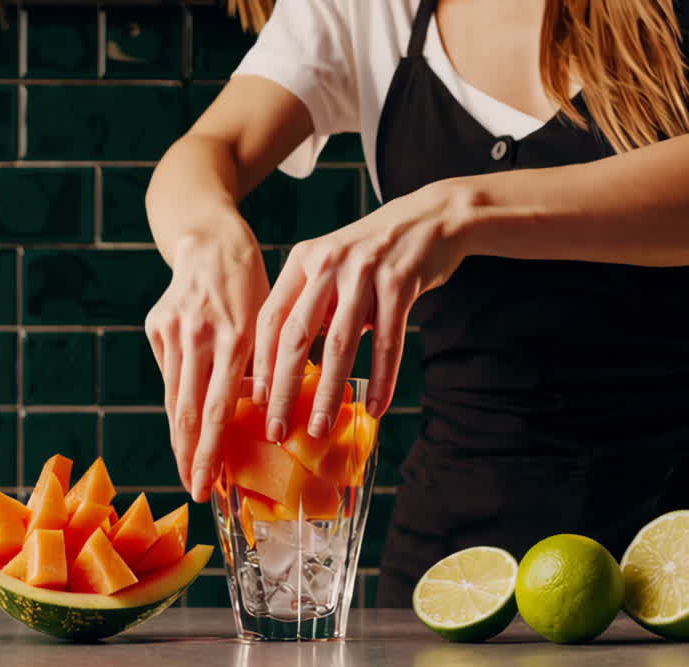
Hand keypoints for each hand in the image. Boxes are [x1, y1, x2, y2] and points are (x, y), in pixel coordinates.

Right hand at [145, 220, 269, 502]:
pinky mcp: (156, 327)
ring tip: (188, 470)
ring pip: (172, 398)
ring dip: (180, 438)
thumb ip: (261, 366)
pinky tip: (187, 425)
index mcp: (232, 335)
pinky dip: (179, 401)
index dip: (209, 451)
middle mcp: (196, 335)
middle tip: (193, 493)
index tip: (207, 485)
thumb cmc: (251, 285)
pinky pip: (169, 375)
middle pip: (185, 411)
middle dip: (188, 457)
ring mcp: (171, 332)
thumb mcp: (269, 321)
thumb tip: (259, 415)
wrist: (210, 240)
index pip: (217, 408)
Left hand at [253, 182, 472, 440]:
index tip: (256, 400)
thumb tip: (288, 365)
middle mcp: (328, 263)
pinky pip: (387, 341)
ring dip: (329, 392)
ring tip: (320, 427)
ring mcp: (364, 271)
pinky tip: (375, 407)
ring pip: (339, 343)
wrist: (432, 218)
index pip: (271, 317)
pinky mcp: (400, 282)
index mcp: (303, 260)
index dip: (261, 362)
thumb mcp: (332, 266)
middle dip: (284, 388)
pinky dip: (381, 379)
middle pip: (296, 335)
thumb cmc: (374, 254)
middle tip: (277, 428)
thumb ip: (310, 305)